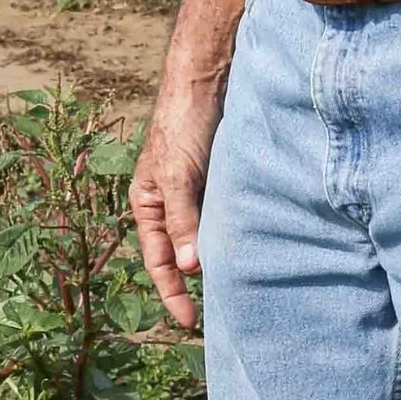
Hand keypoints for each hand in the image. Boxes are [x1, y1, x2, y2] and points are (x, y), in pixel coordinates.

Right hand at [131, 76, 224, 331]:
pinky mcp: (219, 179)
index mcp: (148, 203)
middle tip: (218, 315)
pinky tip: (252, 250)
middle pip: (181, 254)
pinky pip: (224, 217)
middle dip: (194, 285)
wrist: (208, 76)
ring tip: (238, 290)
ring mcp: (196, 192)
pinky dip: (233, 236)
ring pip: (204, 237)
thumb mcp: (179, 174)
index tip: (189, 322)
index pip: (158, 261)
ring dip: (216, 261)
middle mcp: (170, 202)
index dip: (171, 293)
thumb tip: (191, 268)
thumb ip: (184, 220)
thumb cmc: (183, 121)